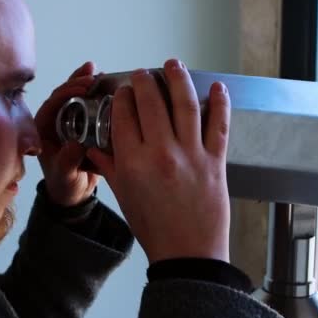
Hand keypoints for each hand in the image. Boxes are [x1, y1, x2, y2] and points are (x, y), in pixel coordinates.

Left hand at [35, 62, 99, 206]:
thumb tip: (76, 145)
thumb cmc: (64, 185)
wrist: (74, 193)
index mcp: (43, 130)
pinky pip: (85, 103)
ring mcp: (67, 121)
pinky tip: (102, 79)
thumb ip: (68, 162)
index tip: (83, 88)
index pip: (51, 104)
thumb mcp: (65, 175)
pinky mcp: (81, 122)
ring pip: (73, 95)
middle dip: (76, 83)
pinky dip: (93, 91)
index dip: (66, 93)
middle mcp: (53, 122)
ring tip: (95, 69)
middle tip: (92, 77)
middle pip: (62, 95)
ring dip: (82, 81)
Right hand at [87, 59, 231, 262]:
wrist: (188, 253)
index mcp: (133, 162)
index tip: (123, 91)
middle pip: (151, 102)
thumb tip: (96, 149)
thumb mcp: (124, 197)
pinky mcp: (215, 161)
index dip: (123, 98)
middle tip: (143, 73)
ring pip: (185, 105)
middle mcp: (161, 152)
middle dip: (145, 81)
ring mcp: (191, 155)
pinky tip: (217, 87)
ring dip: (179, 79)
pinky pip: (219, 125)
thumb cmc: (154, 228)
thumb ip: (110, 168)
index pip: (124, 116)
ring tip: (173, 64)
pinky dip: (220, 103)